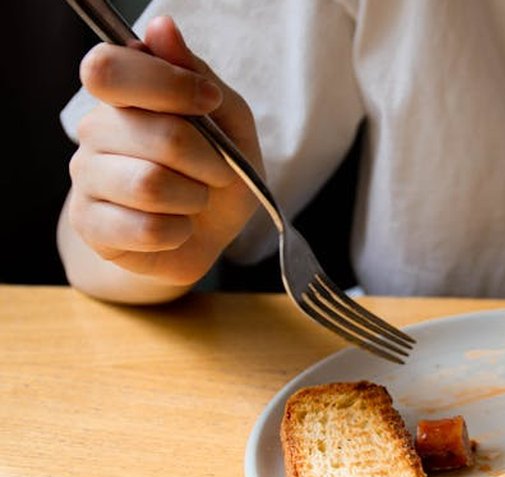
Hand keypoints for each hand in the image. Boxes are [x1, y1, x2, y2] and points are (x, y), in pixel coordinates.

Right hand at [65, 15, 260, 287]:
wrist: (205, 235)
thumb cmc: (217, 172)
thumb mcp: (229, 122)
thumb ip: (198, 75)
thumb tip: (161, 26)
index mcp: (123, 94)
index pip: (110, 68)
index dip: (168, 84)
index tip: (209, 103)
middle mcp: (95, 130)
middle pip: (156, 134)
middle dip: (209, 160)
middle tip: (218, 172)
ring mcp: (87, 179)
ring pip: (150, 185)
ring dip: (194, 198)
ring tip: (195, 200)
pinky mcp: (90, 225)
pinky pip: (145, 229)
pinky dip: (179, 232)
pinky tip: (177, 227)